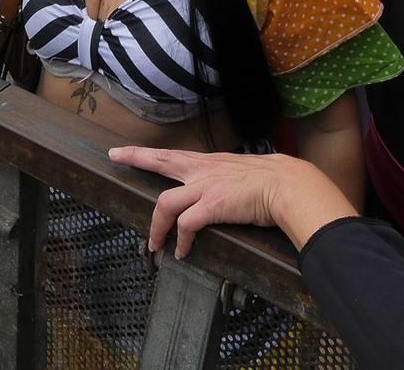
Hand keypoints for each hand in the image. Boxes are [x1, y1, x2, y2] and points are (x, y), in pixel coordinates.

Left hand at [106, 146, 352, 257]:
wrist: (288, 185)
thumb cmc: (273, 181)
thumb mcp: (243, 173)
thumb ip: (226, 179)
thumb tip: (224, 191)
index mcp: (210, 162)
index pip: (173, 154)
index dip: (147, 153)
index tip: (125, 150)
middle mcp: (204, 170)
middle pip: (162, 161)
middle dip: (137, 158)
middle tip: (115, 157)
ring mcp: (206, 186)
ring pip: (165, 203)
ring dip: (156, 227)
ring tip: (154, 244)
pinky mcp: (212, 205)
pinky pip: (186, 225)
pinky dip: (180, 241)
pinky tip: (182, 253)